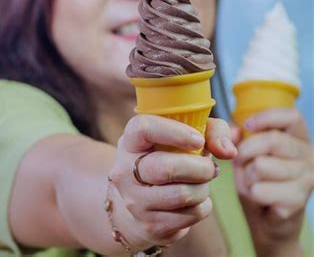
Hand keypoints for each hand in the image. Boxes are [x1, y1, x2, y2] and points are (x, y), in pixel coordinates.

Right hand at [109, 115, 235, 250]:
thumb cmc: (168, 157)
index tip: (198, 140)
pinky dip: (202, 205)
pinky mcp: (150, 224)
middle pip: (166, 168)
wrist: (141, 200)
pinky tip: (194, 199)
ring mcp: (135, 200)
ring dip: (203, 187)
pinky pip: (191, 215)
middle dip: (199, 167)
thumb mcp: (183, 135)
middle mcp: (125, 170)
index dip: (174, 132)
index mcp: (130, 141)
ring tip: (202, 181)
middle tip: (210, 166)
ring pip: (182, 195)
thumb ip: (211, 131)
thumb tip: (228, 151)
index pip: (143, 129)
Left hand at [232, 108, 313, 256]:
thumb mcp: (246, 152)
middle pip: (272, 140)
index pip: (291, 116)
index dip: (267, 117)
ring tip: (255, 181)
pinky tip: (262, 197)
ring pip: (262, 166)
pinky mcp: (298, 201)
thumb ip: (238, 135)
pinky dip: (252, 193)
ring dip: (248, 175)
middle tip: (242, 161)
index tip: (247, 125)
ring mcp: (307, 179)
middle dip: (246, 151)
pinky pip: (260, 190)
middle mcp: (309, 156)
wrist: (267, 218)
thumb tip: (232, 131)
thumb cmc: (257, 179)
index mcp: (298, 138)